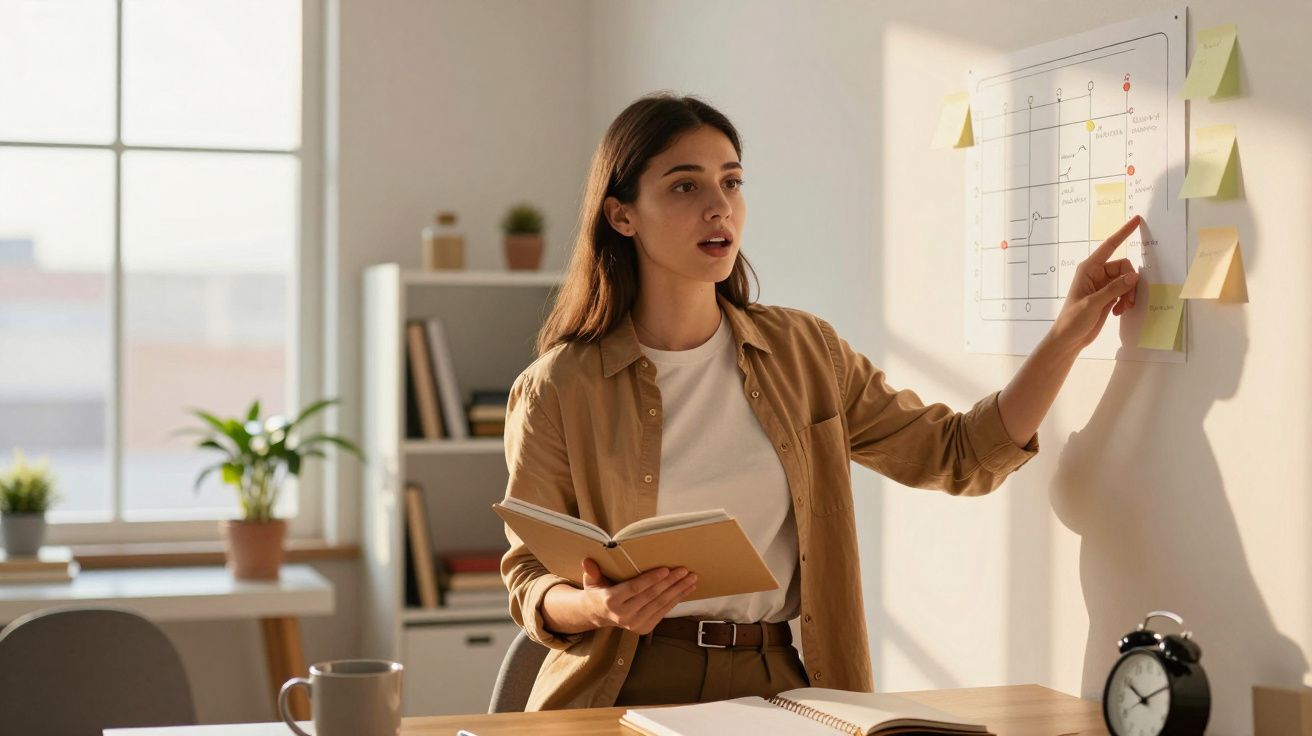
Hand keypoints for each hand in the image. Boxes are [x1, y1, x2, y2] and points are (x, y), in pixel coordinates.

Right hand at [580, 558, 696, 634]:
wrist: (599, 614)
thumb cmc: (598, 591)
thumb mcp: (591, 581)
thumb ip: (591, 571)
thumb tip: (587, 561)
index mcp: (611, 601)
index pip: (635, 589)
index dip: (651, 580)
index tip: (666, 570)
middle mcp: (624, 615)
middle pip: (651, 596)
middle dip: (670, 583)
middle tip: (684, 570)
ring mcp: (635, 624)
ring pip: (660, 604)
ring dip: (678, 591)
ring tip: (691, 578)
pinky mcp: (645, 628)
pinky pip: (664, 611)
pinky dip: (677, 599)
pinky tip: (687, 589)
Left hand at [1049, 215, 1142, 351]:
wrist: (1069, 339)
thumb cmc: (1073, 319)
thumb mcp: (1093, 303)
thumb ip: (1114, 289)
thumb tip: (1134, 276)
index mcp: (1088, 268)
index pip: (1109, 246)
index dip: (1123, 232)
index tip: (1136, 220)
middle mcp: (1097, 273)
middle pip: (1125, 268)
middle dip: (1130, 283)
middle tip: (1127, 300)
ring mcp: (1104, 285)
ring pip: (1128, 281)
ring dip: (1129, 294)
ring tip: (1122, 308)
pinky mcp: (1108, 296)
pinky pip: (1125, 292)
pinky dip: (1126, 301)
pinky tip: (1119, 312)